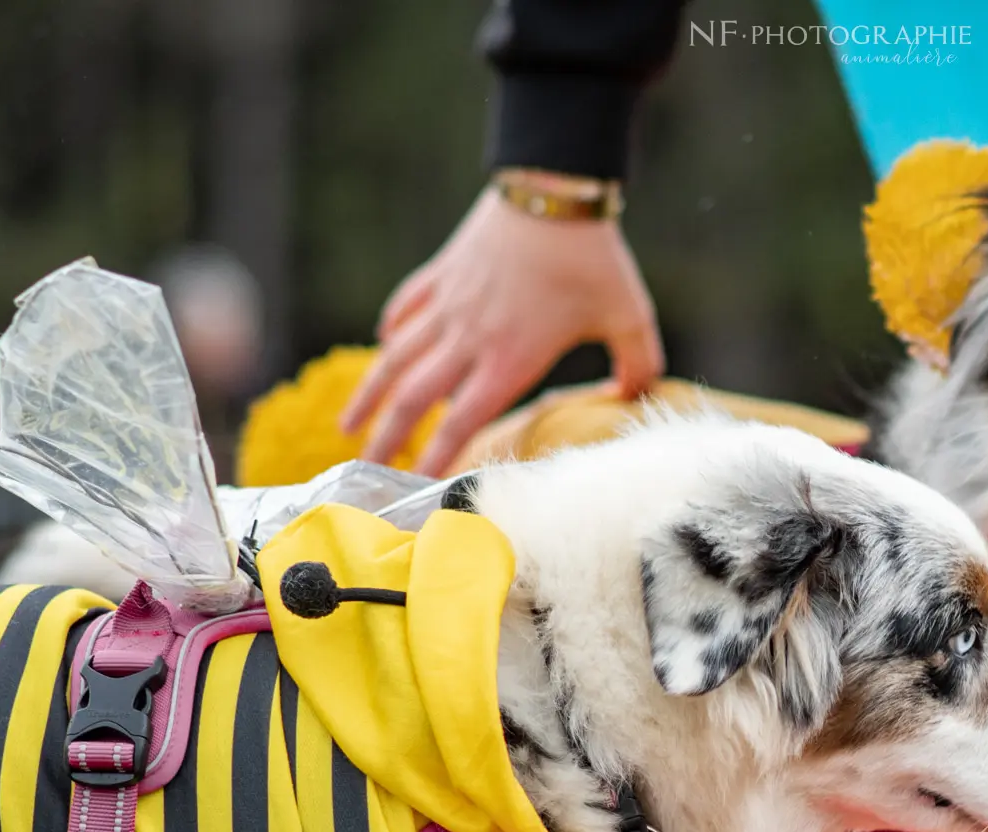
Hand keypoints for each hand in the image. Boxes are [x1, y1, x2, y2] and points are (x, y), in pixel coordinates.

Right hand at [341, 184, 662, 474]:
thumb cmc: (594, 258)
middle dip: (386, 439)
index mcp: (509, 358)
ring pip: (395, 357)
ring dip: (370, 395)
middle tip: (367, 470)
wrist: (552, 189)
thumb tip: (637, 394)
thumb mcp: (629, 316)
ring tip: (349, 426)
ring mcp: (449, 303)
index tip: (417, 486)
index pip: (463, 421)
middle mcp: (468, 337)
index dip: (437, 456)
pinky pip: (406, 308)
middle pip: (414, 398)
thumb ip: (638, 363)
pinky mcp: (442, 272)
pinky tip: (383, 347)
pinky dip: (391, 332)